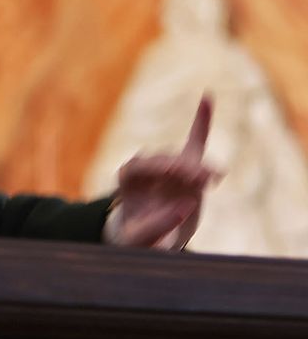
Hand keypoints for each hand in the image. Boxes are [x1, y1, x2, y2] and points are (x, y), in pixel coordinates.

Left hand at [105, 95, 220, 249]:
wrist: (147, 237)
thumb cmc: (139, 239)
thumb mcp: (139, 240)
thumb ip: (156, 226)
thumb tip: (184, 207)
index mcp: (126, 179)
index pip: (138, 166)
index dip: (155, 168)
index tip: (172, 172)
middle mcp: (145, 166)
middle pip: (164, 161)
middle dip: (182, 168)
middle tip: (201, 179)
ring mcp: (167, 164)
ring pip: (185, 161)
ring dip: (197, 168)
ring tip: (211, 179)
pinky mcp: (187, 166)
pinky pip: (196, 140)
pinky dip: (202, 121)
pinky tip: (207, 97)